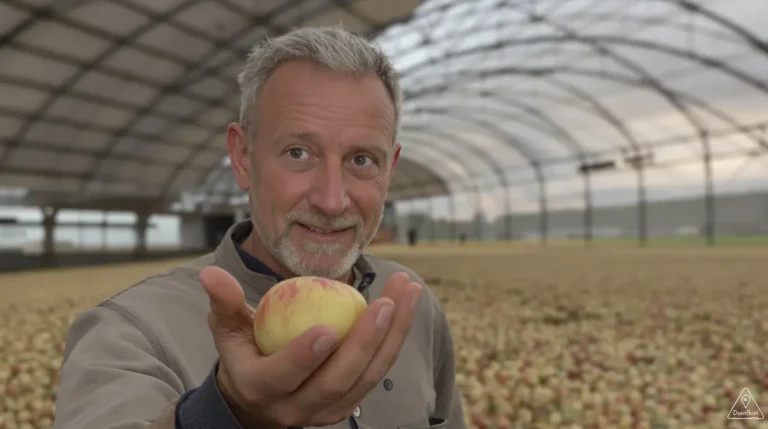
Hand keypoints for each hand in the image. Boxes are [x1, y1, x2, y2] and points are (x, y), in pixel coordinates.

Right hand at [199, 266, 422, 427]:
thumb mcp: (228, 330)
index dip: (304, 357)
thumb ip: (224, 303)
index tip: (327, 328)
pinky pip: (377, 372)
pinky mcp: (348, 404)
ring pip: (366, 378)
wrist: (258, 400)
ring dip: (392, 335)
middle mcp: (297, 408)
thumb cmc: (243, 354)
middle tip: (385, 302)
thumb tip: (210, 274)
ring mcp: (326, 410)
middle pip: (337, 380)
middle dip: (365, 342)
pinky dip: (395, 340)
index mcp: (262, 389)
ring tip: (407, 292)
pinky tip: (405, 306)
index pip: (284, 376)